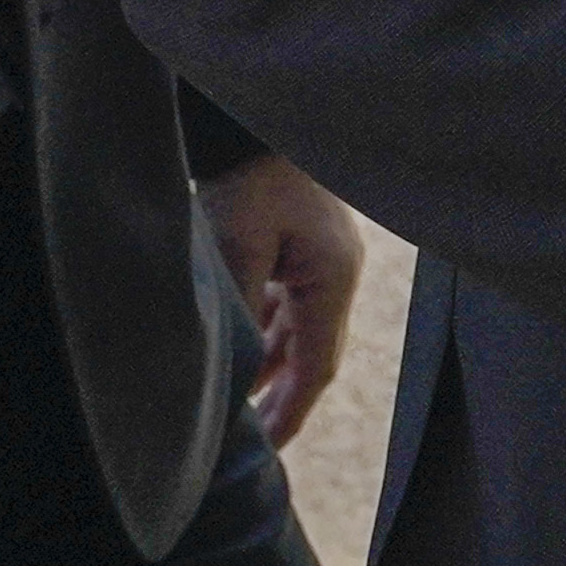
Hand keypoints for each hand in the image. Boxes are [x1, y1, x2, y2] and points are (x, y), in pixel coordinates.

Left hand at [199, 152, 366, 450]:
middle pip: (312, 351)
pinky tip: (244, 346)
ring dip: (273, 364)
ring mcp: (322, 256)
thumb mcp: (237, 247)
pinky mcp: (303, 241)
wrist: (252, 114)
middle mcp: (335, 272)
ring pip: (298, 327)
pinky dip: (268, 329)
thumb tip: (230, 372)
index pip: (316, 365)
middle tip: (255, 442)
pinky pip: (289, 300)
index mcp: (331, 278)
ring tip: (243, 404)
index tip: (270, 451)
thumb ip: (238, 313)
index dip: (293, 411)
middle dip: (283, 397)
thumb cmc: (246, 177)